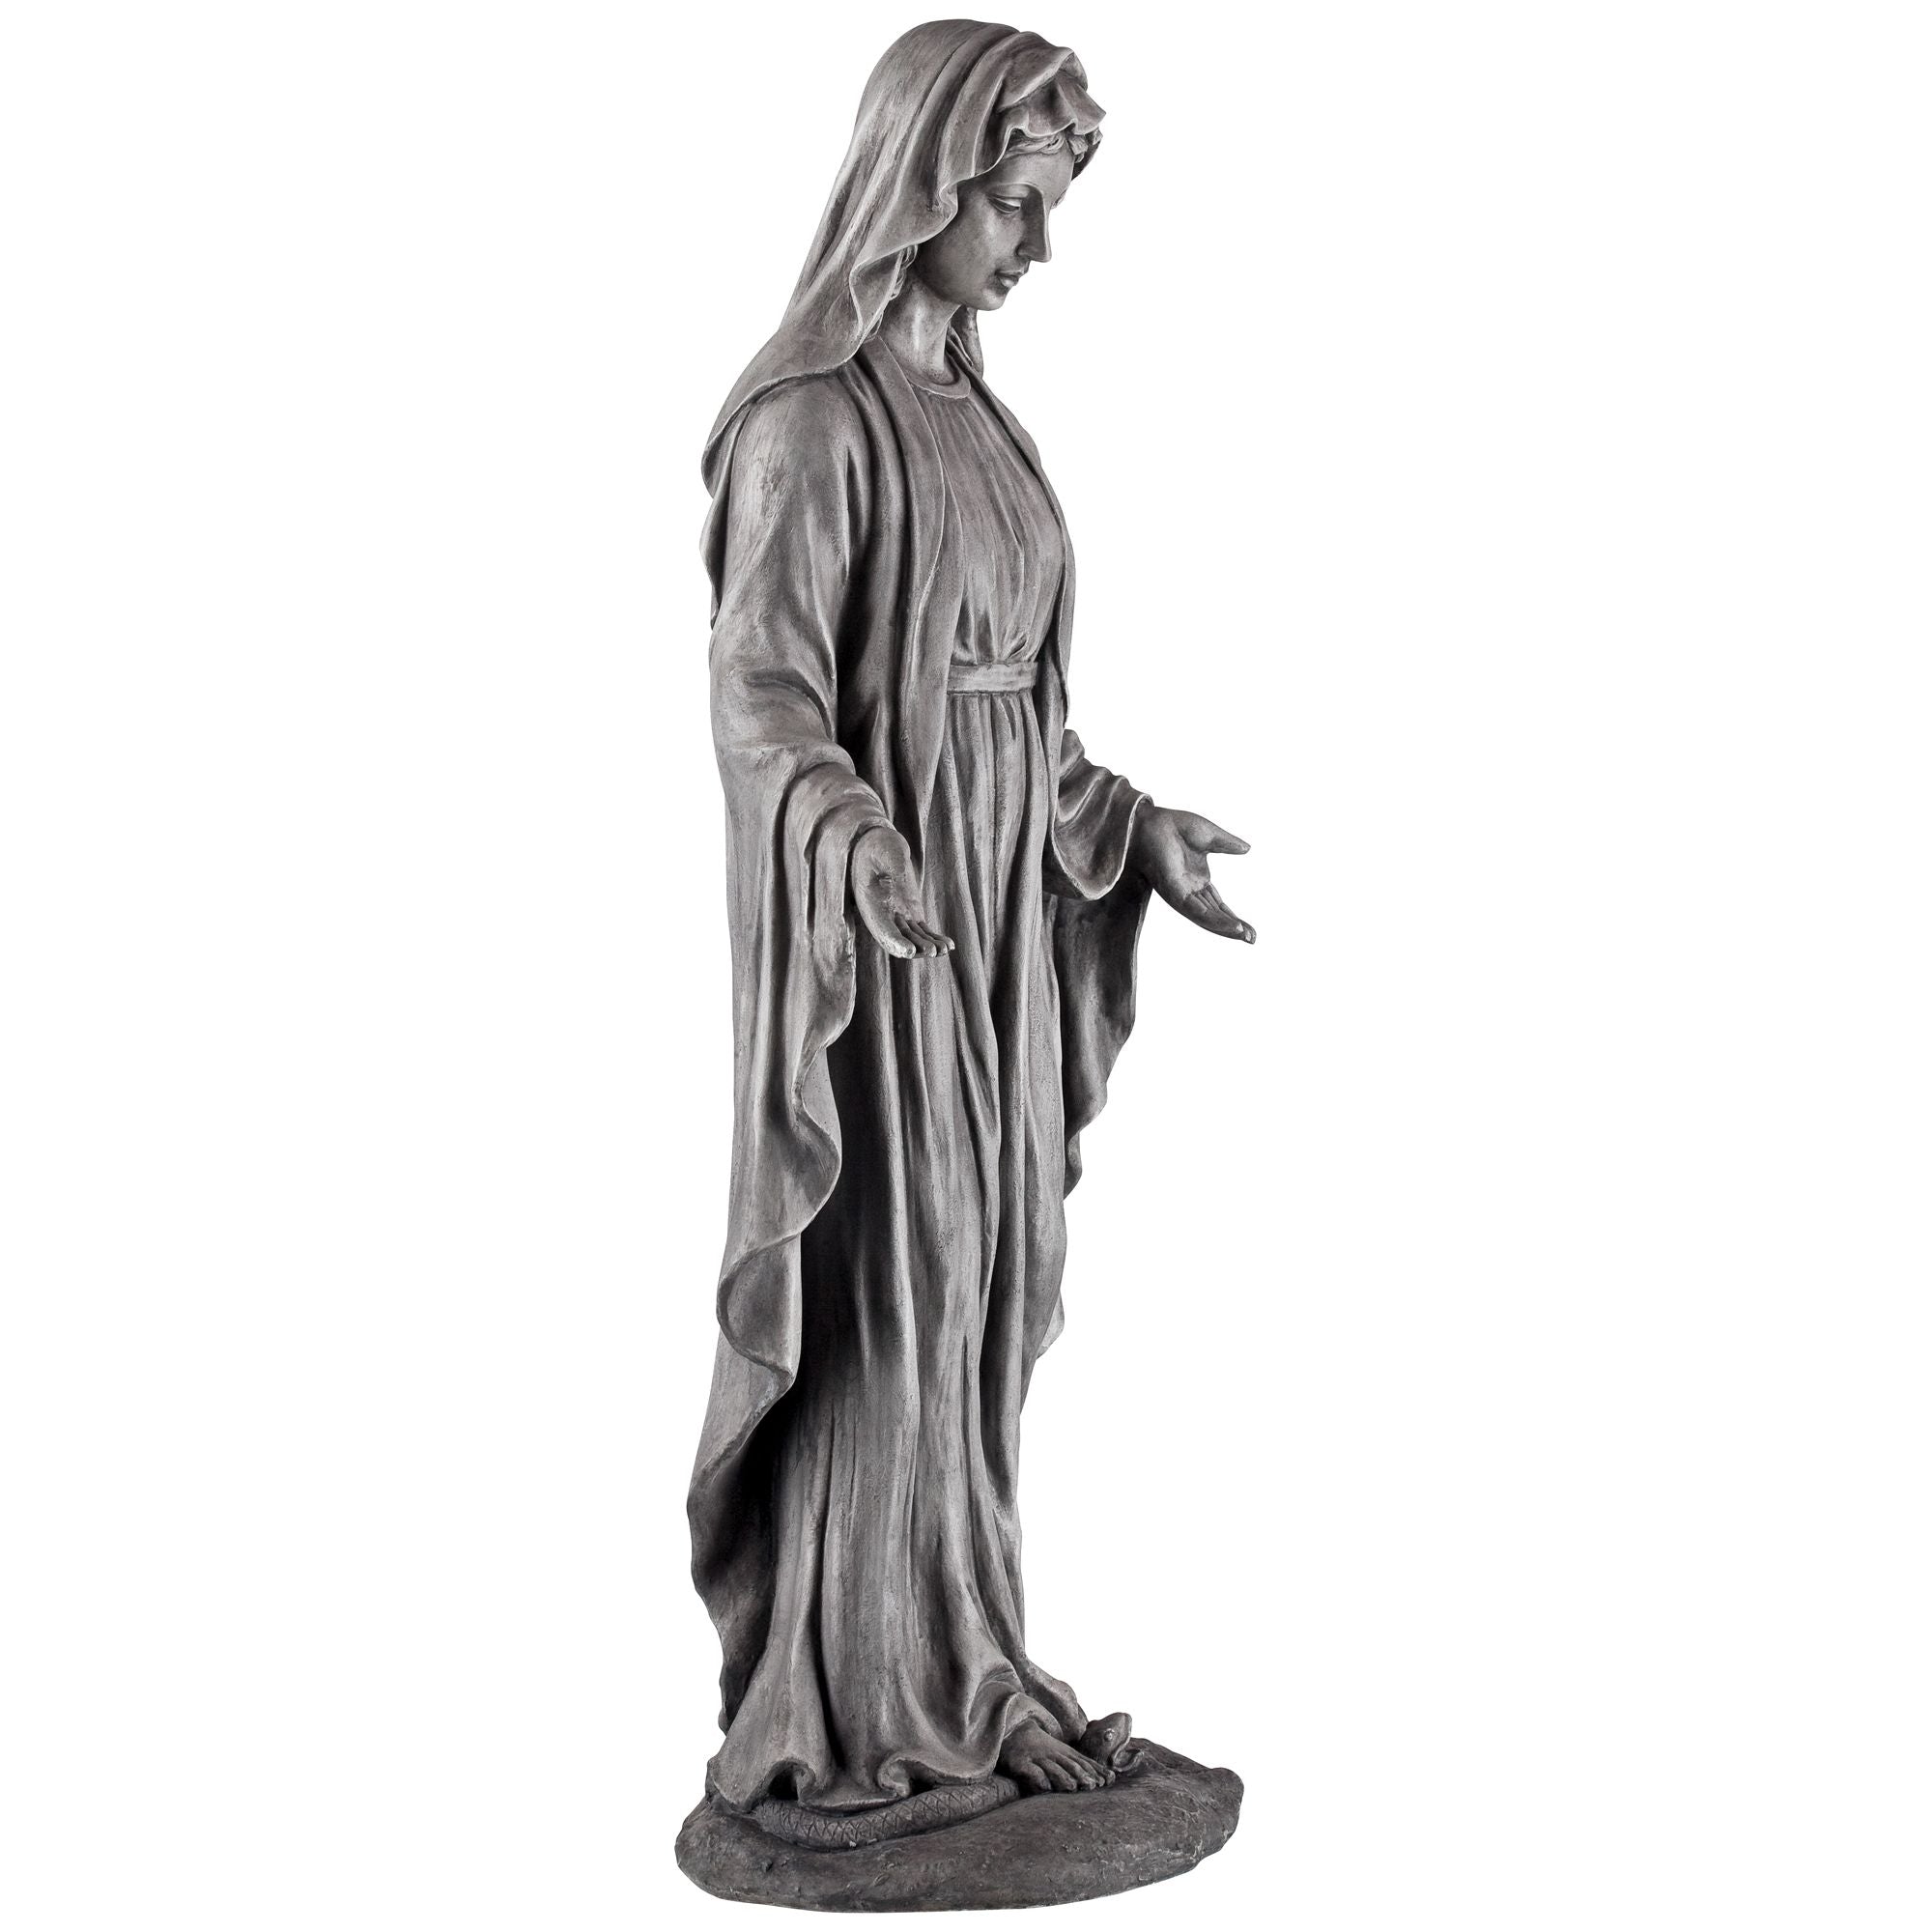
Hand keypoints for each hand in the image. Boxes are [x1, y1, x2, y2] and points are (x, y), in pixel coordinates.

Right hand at [850, 826, 954, 958]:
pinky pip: (922, 931)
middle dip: (915, 948)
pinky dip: (934, 939)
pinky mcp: (910, 913)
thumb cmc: (879, 846)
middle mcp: (883, 915)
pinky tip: (948, 945)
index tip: (910, 951)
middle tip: (932, 951)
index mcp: (871, 904)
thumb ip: (892, 864)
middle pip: (898, 940)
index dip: (895, 942)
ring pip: (912, 938)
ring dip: (927, 947)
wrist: (878, 845)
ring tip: (944, 949)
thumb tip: (899, 876)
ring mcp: (898, 916)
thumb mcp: (884, 850)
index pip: (882, 930)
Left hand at [1128, 804, 1254, 942]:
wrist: (1149, 821)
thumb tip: (1247, 848)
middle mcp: (1189, 891)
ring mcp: (1180, 893)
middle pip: (1214, 916)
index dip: (1233, 917)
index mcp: (1197, 881)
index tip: (1249, 930)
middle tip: (1252, 939)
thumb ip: (1227, 844)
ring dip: (1225, 927)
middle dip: (1232, 928)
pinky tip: (1228, 925)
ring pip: (1205, 918)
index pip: (1218, 906)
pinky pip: (1195, 911)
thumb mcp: (1209, 836)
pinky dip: (1212, 920)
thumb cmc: (1172, 826)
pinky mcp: (1173, 892)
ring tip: (1243, 934)